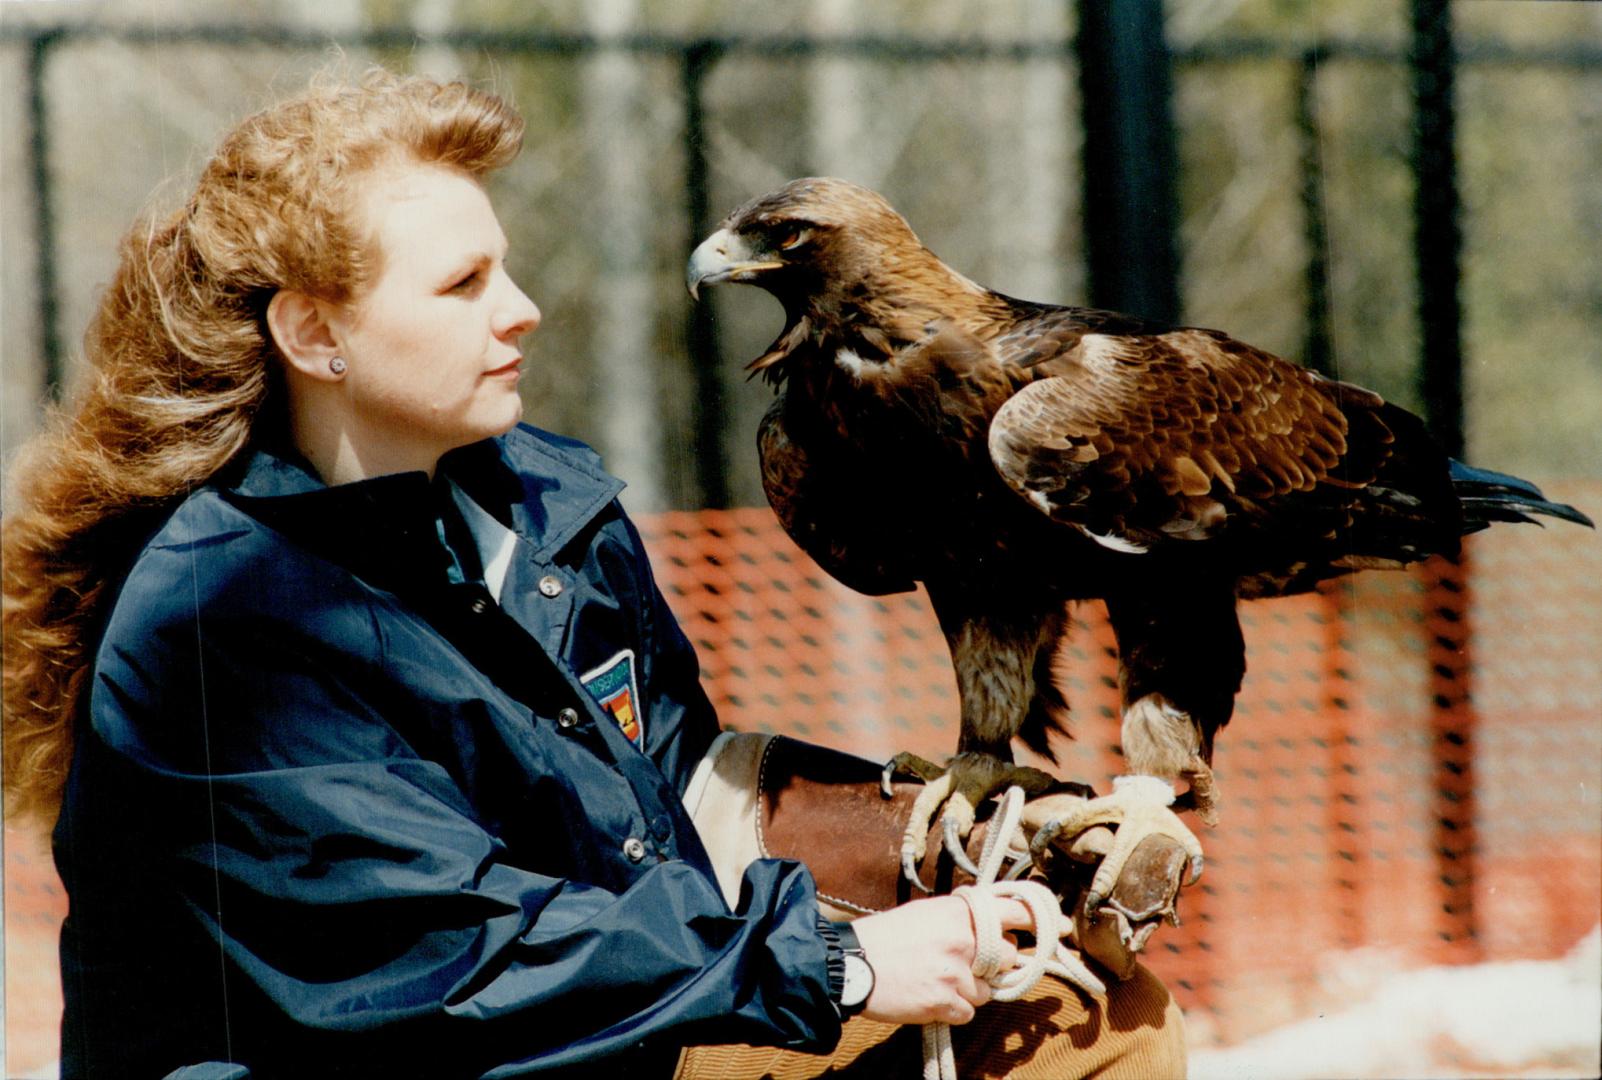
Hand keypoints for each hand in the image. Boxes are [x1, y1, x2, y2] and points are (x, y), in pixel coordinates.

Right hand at [848, 894, 1031, 1025]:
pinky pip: (968, 1011)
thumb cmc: (886, 937)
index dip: (1041, 918)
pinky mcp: (947, 1002)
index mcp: (959, 912)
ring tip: (934, 980)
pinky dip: (952, 1008)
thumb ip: (961, 919)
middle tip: (964, 964)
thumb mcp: (926, 913)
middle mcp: (965, 940)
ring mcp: (957, 973)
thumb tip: (992, 930)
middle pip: (1006, 959)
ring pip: (987, 990)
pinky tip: (927, 996)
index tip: (1061, 926)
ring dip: (968, 990)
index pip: (1014, 909)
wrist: (851, 965)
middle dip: (992, 965)